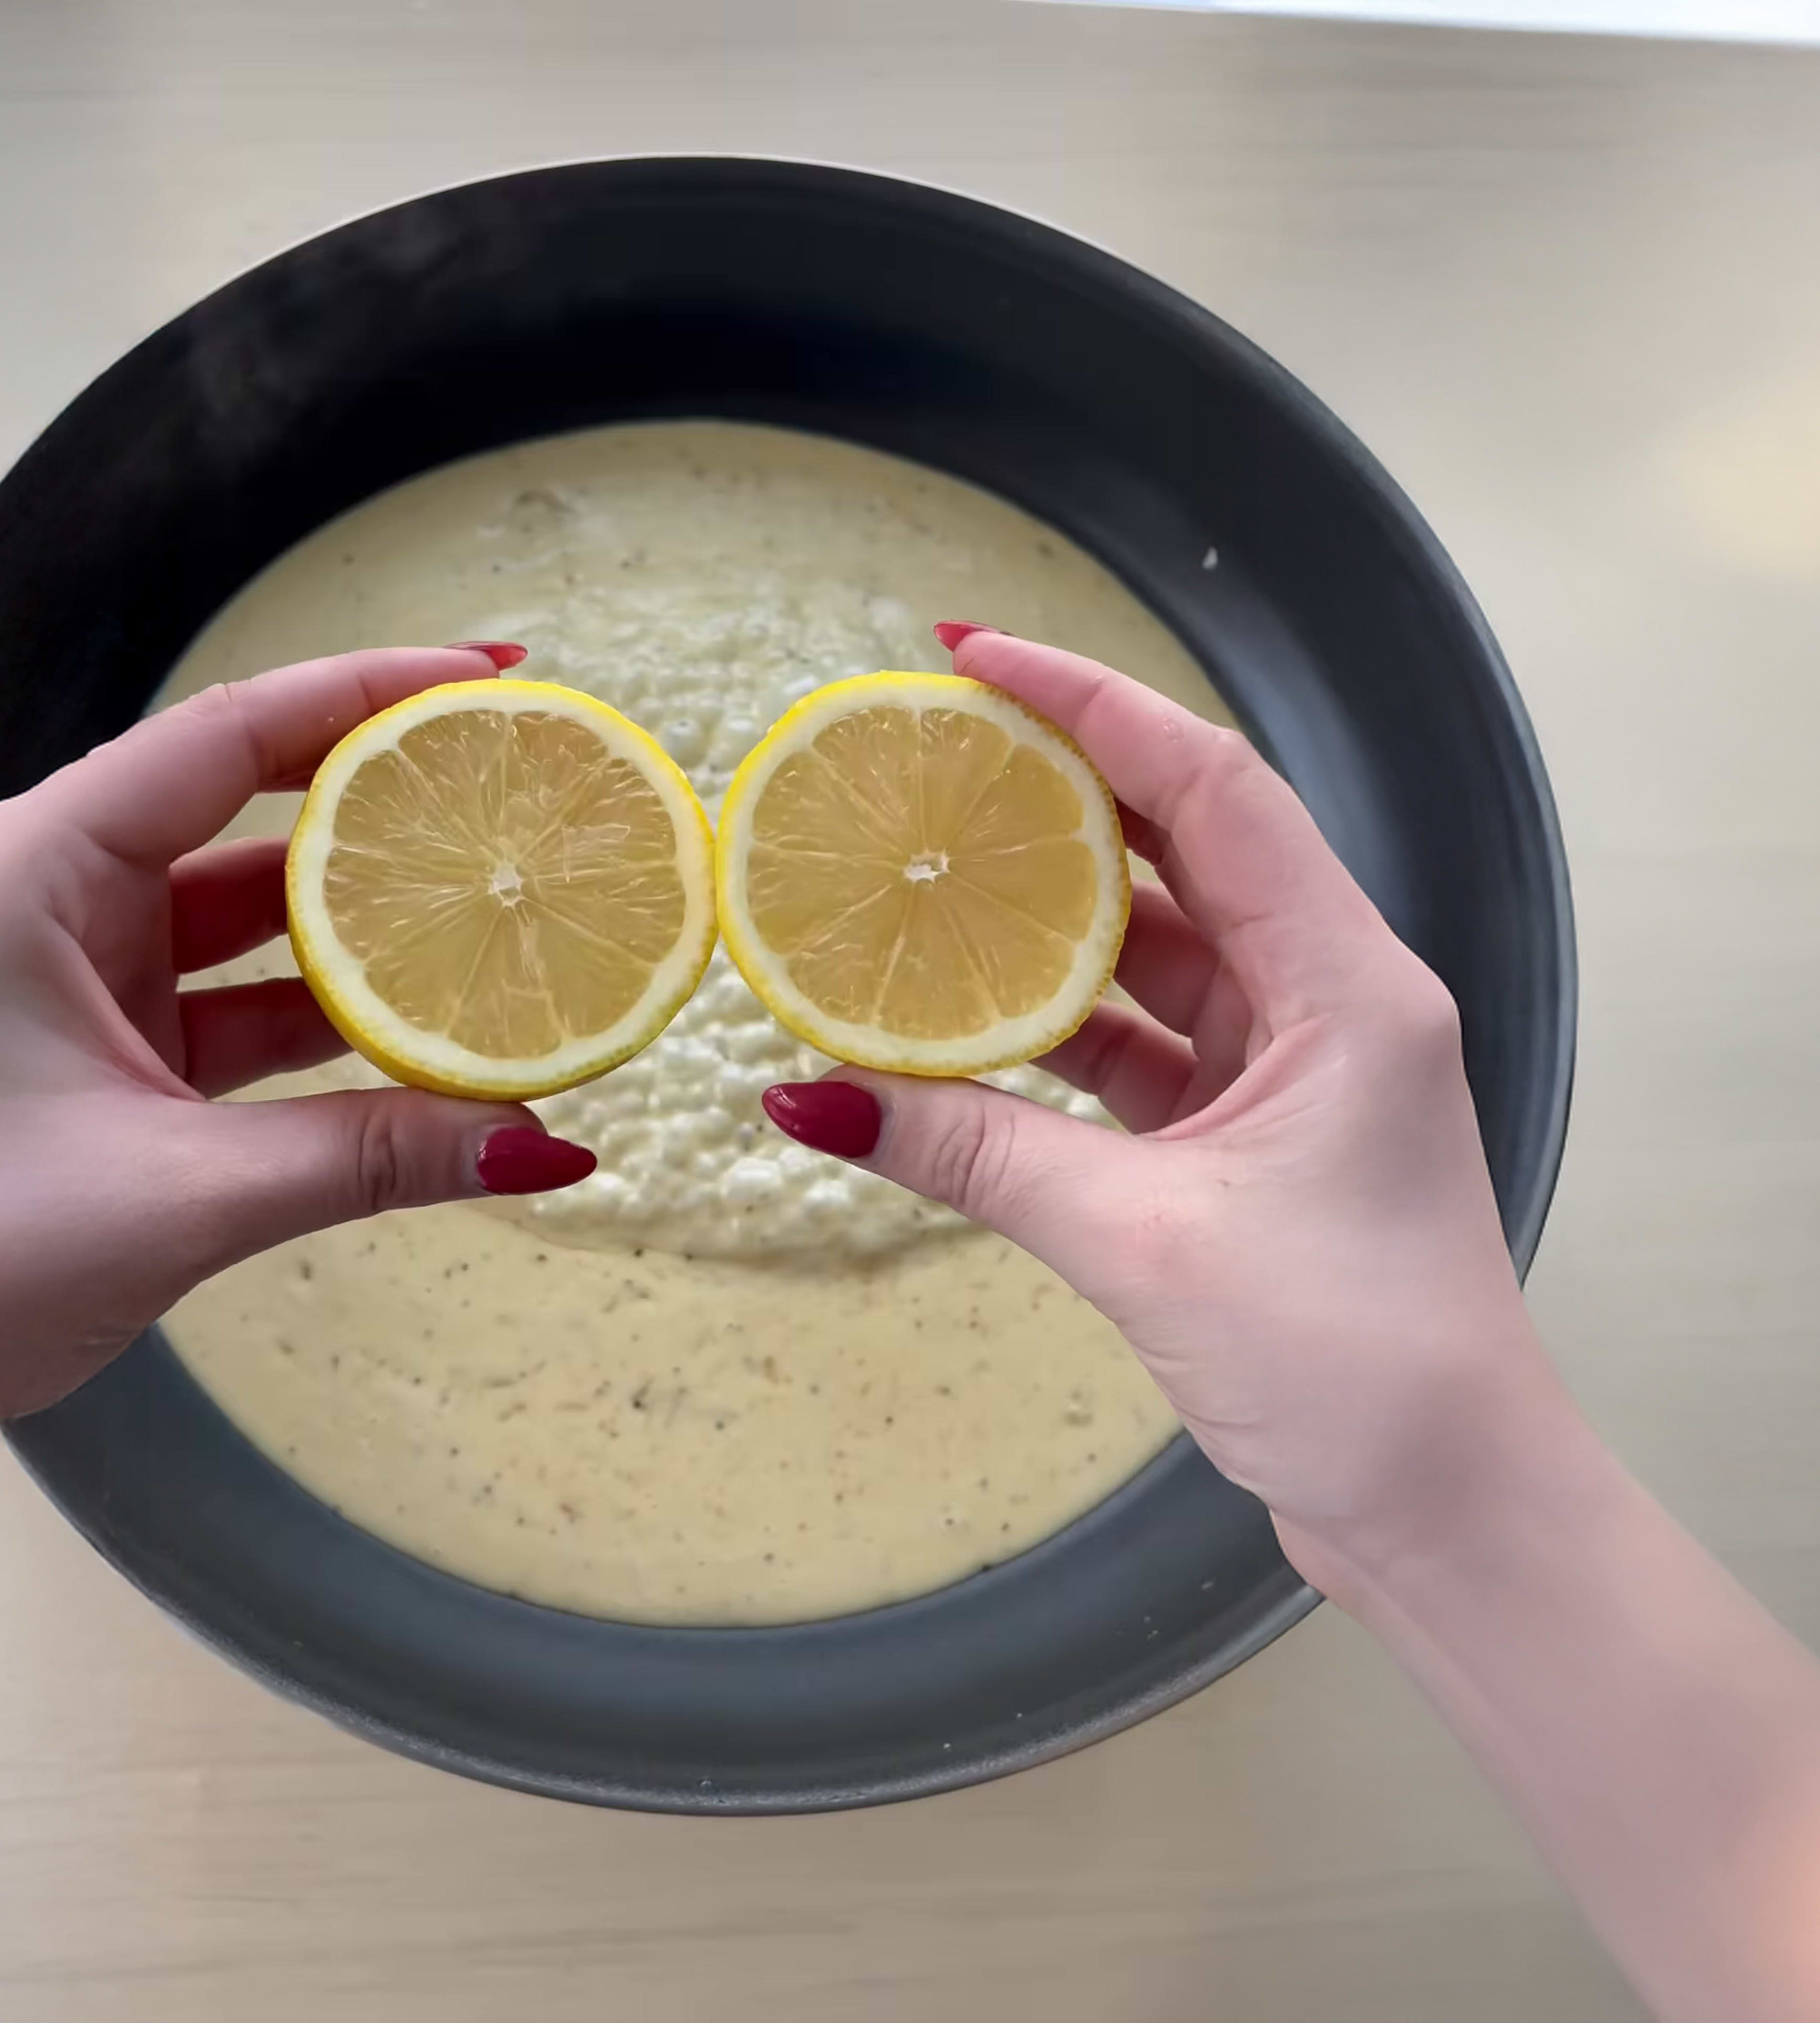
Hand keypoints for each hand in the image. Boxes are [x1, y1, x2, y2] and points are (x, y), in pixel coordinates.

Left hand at [0, 646, 591, 1493]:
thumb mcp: (180, 1192)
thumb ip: (368, 1155)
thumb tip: (546, 1147)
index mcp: (28, 871)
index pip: (223, 739)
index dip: (362, 695)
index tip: (487, 675)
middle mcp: (46, 900)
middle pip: (247, 819)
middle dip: (381, 812)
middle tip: (512, 796)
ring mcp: (71, 980)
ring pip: (250, 927)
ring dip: (364, 937)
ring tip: (498, 921)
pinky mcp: (96, 1058)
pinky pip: (234, 1011)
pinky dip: (322, 1026)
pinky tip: (424, 1039)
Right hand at [760, 626, 1560, 1594]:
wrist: (1449, 1513)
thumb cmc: (1355, 1363)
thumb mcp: (1144, 1241)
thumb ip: (976, 1154)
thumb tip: (809, 1092)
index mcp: (1348, 985)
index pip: (1210, 791)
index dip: (1091, 706)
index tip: (970, 656)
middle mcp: (1326, 1006)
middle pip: (1175, 855)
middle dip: (1049, 802)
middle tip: (920, 760)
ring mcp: (1288, 1077)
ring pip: (1144, 964)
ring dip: (1035, 936)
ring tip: (911, 887)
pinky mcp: (1247, 1147)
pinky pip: (1130, 1058)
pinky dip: (1044, 1046)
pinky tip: (946, 1038)